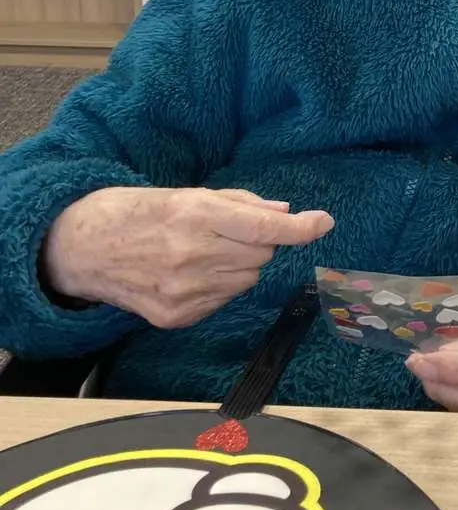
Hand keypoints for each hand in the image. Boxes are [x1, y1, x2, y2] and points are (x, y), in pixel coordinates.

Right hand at [43, 186, 332, 327]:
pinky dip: (217, 286)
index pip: (263, 226)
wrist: (81, 249)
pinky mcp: (177, 317)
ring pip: (246, 279)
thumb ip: (239, 203)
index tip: (323, 223)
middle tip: (222, 232)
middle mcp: (193, 255)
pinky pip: (223, 300)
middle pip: (260, 255)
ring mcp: (184, 291)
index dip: (298, 227)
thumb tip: (283, 210)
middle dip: (254, 242)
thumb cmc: (135, 211)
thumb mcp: (185, 192)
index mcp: (195, 215)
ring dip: (237, 265)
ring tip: (199, 252)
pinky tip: (187, 273)